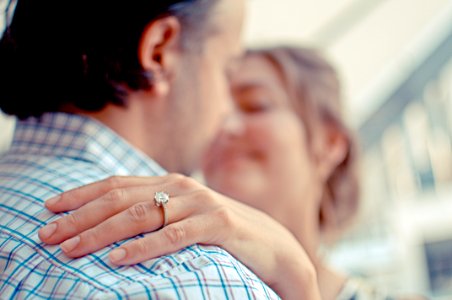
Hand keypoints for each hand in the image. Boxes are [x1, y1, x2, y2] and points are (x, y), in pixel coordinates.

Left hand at [39, 174, 320, 299]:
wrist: (269, 242)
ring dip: (102, 233)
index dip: (82, 194)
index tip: (50, 207)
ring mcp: (200, 203)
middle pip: (121, 198)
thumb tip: (109, 222)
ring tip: (71, 249)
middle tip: (47, 235)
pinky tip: (118, 260)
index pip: (116, 183)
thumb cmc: (218, 231)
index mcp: (168, 183)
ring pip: (142, 215)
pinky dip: (144, 247)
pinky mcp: (218, 223)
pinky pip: (174, 236)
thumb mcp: (181, 217)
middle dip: (80, 217)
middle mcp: (180, 186)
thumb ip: (153, 211)